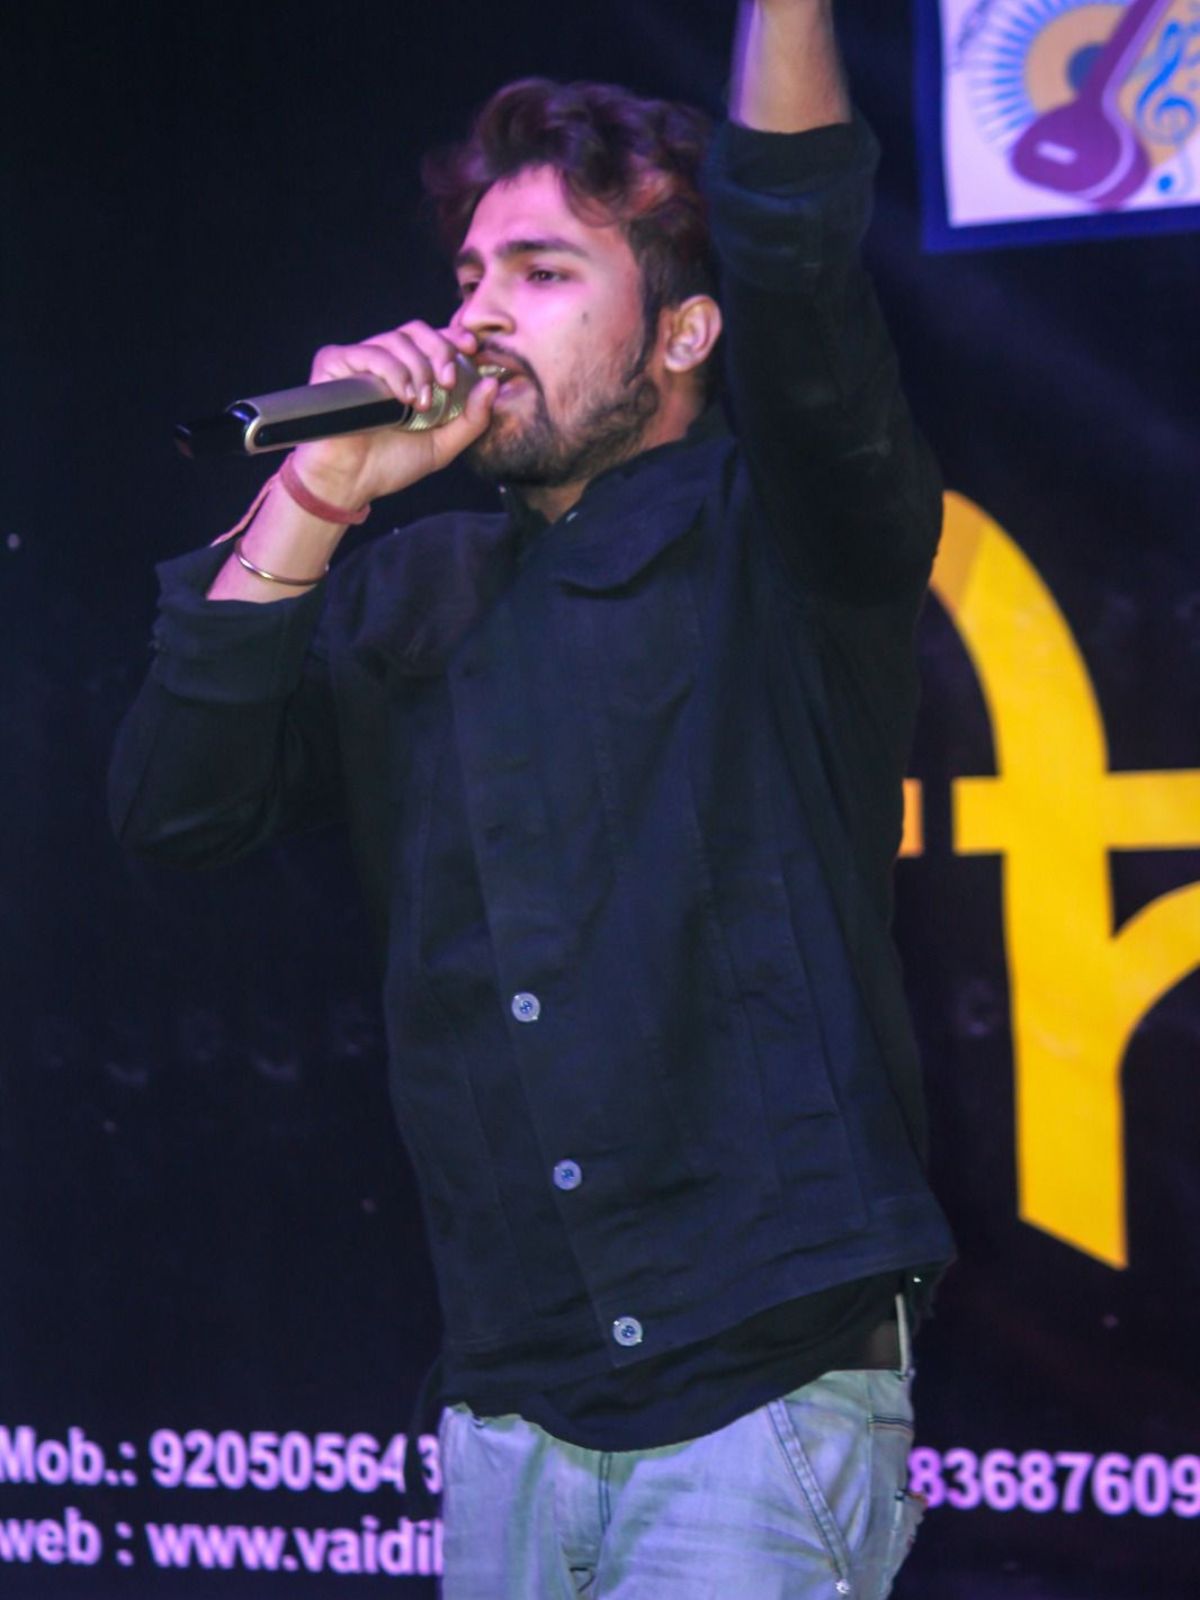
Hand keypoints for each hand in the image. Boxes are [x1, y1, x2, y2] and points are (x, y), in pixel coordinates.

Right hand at [291, 320, 499, 509]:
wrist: (350, 484)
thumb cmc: (390, 464)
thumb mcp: (442, 445)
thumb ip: (471, 419)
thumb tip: (494, 384)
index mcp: (407, 373)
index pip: (432, 339)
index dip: (453, 335)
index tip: (471, 348)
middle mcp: (383, 361)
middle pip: (416, 331)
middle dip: (440, 351)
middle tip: (448, 383)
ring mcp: (357, 360)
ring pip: (396, 340)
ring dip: (417, 369)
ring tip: (418, 404)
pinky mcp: (334, 363)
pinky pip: (368, 352)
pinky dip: (391, 370)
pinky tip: (401, 396)